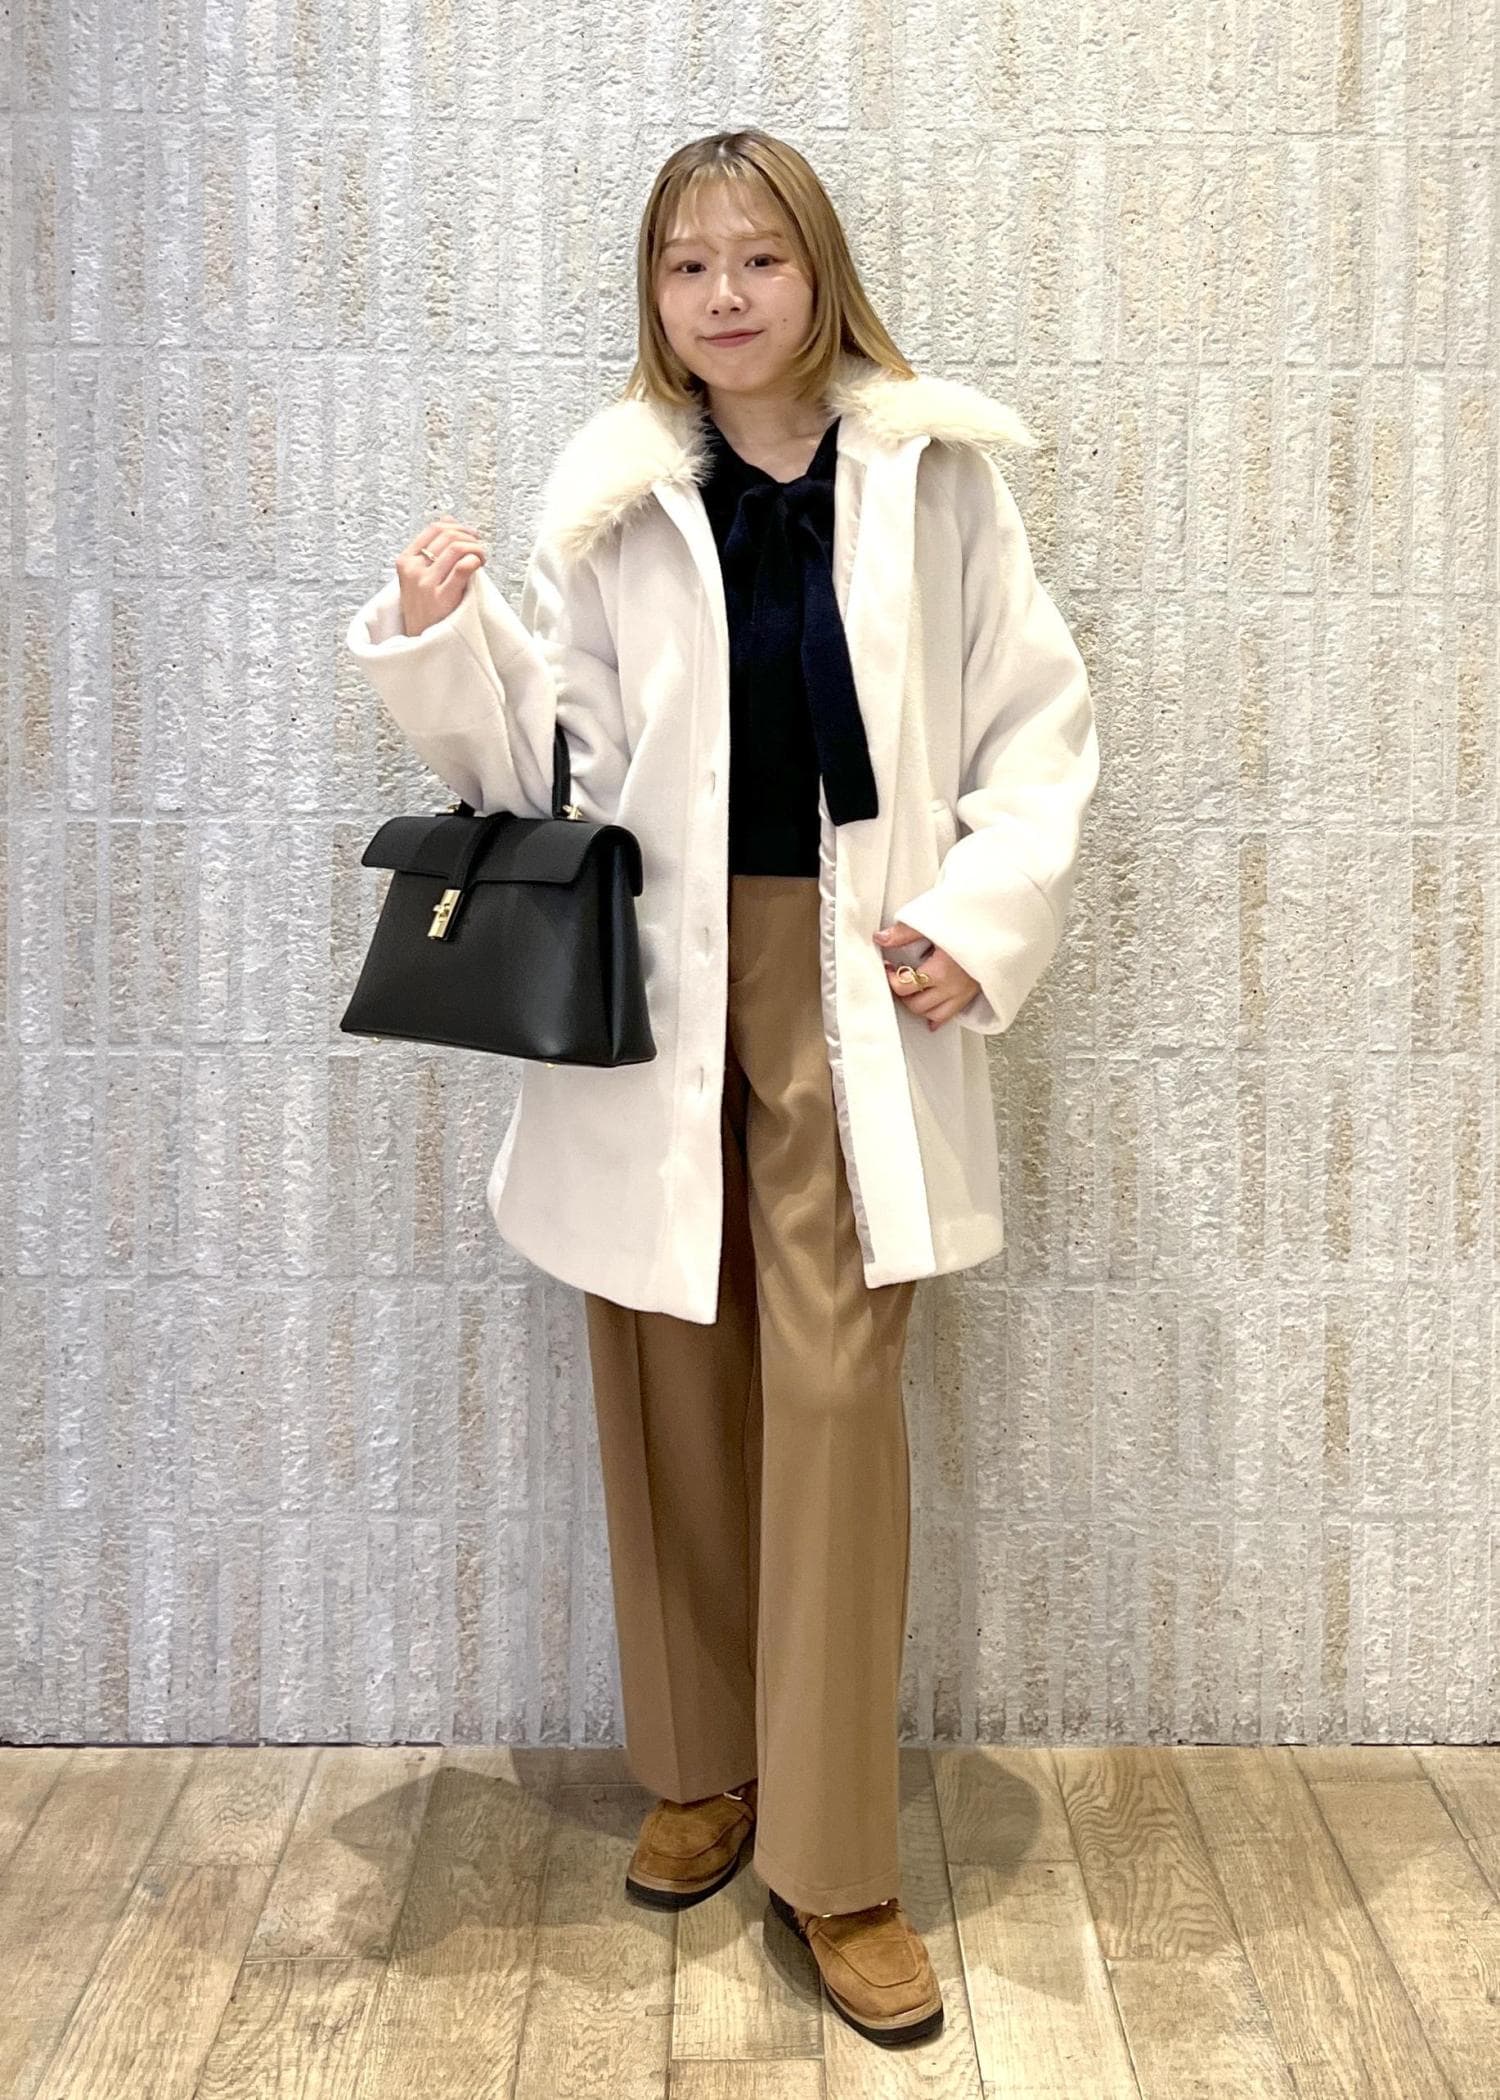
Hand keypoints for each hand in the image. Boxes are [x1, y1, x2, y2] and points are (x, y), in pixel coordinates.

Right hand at [396, 515, 487, 637]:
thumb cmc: (425, 612)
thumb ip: (433, 549)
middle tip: (480, 548)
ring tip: (482, 559)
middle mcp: (414, 570)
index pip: (434, 530)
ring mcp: (426, 584)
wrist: (421, 645)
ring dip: (477, 549)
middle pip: (448, 537)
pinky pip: (464, 568)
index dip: (457, 527)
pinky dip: (476, 561)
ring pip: (457, 548)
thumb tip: (447, 520)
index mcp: (406, 561)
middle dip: (470, 538)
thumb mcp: (420, 577)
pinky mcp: (442, 598)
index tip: (471, 535)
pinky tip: (479, 567)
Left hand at [873, 921, 979, 1029]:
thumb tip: (881, 938)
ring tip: (911, 992)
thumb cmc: (973, 926)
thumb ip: (906, 933)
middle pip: (916, 1005)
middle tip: (898, 979)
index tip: (889, 966)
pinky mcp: (970, 996)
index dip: (891, 978)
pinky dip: (936, 1018)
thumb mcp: (936, 924)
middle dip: (902, 994)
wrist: (1002, 932)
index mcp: (940, 970)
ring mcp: (962, 995)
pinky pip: (949, 1017)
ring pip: (931, 1015)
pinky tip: (929, 1017)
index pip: (904, 987)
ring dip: (917, 1007)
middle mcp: (951, 988)